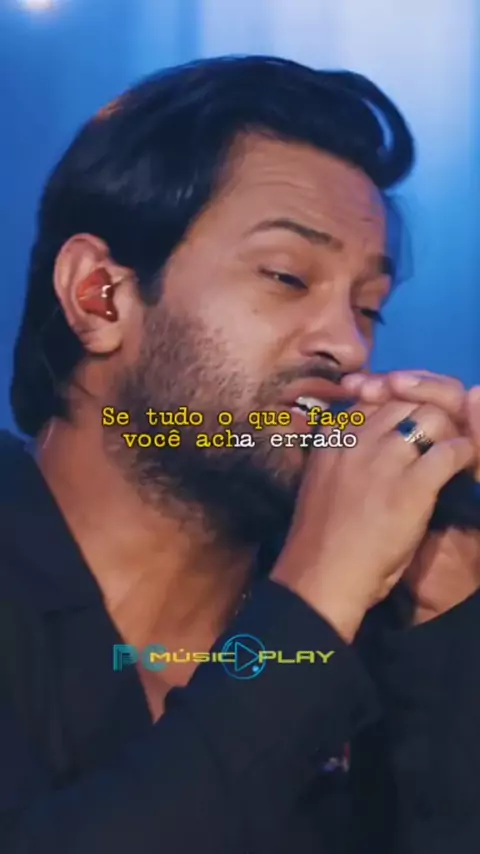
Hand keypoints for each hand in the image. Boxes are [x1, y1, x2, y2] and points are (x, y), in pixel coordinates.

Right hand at [271, 395, 474, 642]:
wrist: (323, 575)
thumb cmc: (319, 537)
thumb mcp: (320, 478)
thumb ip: (340, 453)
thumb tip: (362, 440)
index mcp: (332, 436)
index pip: (372, 398)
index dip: (393, 407)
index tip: (403, 427)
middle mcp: (357, 437)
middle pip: (405, 400)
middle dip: (423, 413)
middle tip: (433, 437)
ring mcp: (385, 457)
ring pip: (431, 416)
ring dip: (446, 430)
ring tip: (448, 449)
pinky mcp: (413, 483)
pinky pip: (450, 450)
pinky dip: (461, 454)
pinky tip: (460, 465)